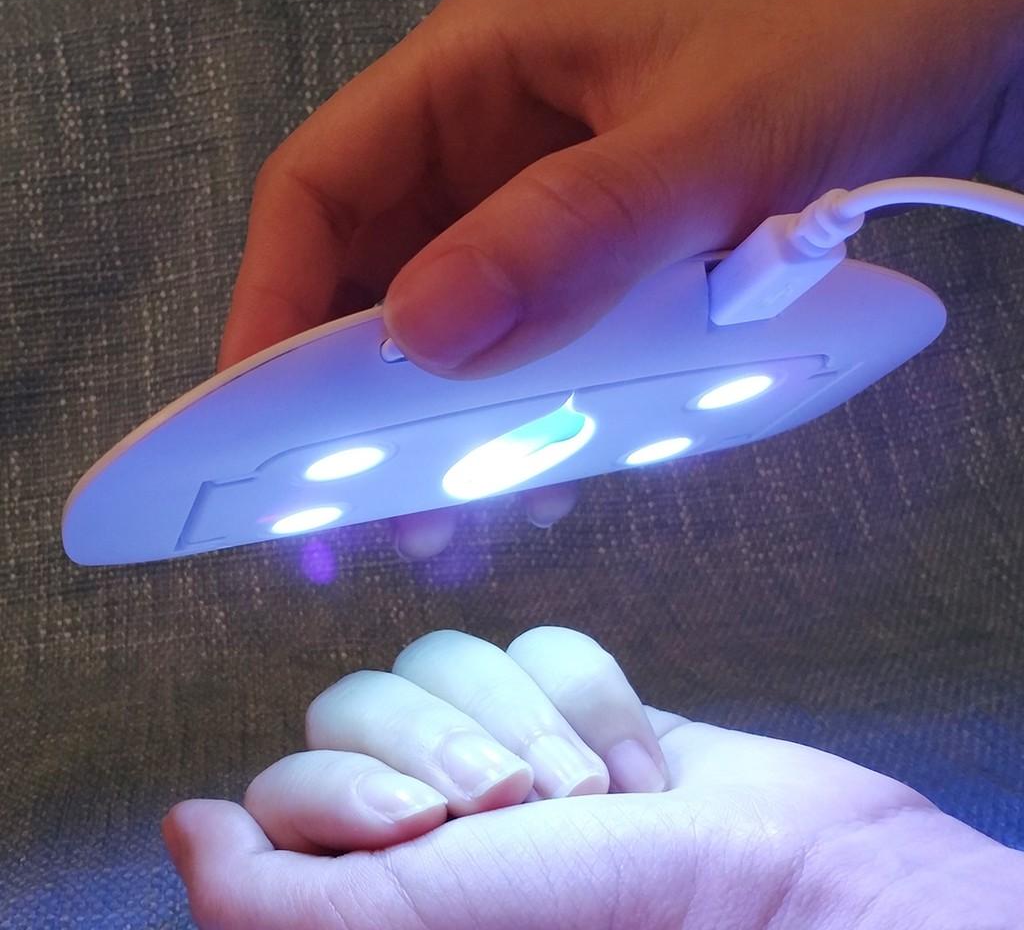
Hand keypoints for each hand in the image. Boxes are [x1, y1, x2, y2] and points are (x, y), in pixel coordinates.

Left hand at [165, 627, 1023, 929]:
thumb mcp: (408, 922)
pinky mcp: (573, 703)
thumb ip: (273, 896)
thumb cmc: (613, 918)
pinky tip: (637, 768)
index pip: (291, 778)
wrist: (783, 880)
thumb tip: (185, 825)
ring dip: (529, 724)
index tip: (425, 831)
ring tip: (594, 797)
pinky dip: (591, 697)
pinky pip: (537, 641)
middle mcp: (432, 816)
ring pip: (451, 658)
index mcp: (377, 879)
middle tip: (522, 810)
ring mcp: (506, 748)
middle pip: (368, 698)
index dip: (348, 787)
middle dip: (451, 743)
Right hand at [219, 0, 1023, 556]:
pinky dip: (512, 391)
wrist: (967, 29)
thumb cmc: (847, 40)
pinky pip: (526, 323)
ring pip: (449, 303)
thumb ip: (571, 233)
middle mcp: (495, 129)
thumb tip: (423, 336)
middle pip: (373, 258)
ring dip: (432, 399)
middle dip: (348, 375)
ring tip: (429, 503)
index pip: (321, 186)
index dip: (272, 300)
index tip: (253, 412)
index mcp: (483, 68)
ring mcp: (548, 189)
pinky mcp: (601, 241)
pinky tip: (521, 454)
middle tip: (345, 493)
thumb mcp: (713, 142)